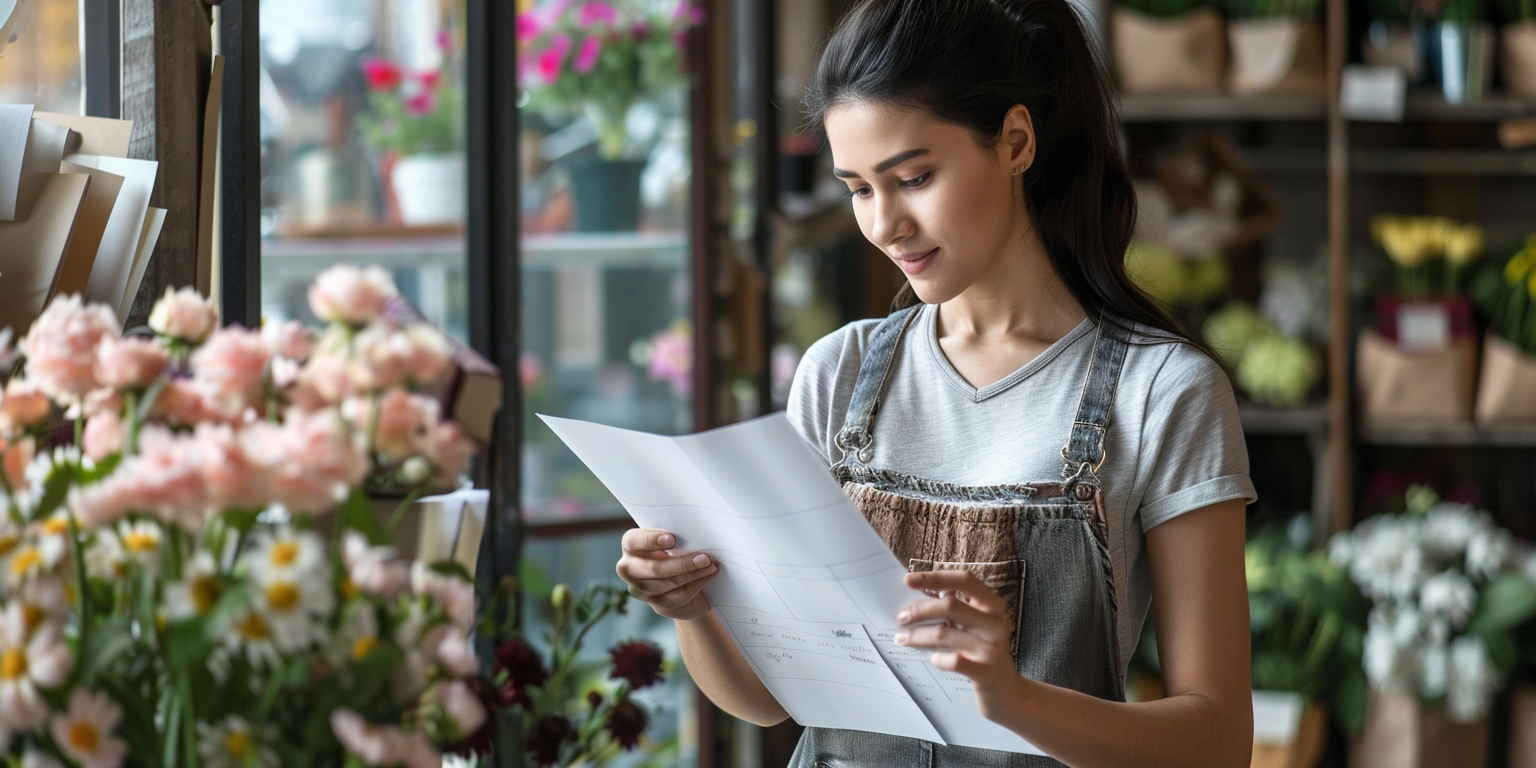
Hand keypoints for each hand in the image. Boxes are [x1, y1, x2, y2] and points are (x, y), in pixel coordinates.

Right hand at [616, 528, 719, 620]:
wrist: (682, 580)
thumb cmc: (676, 551)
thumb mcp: (672, 541)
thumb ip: (674, 537)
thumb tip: (693, 534)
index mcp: (630, 547)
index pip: (633, 541)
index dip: (650, 540)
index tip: (672, 539)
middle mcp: (629, 569)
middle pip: (652, 568)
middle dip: (681, 564)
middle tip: (704, 557)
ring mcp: (641, 590)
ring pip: (667, 584)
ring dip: (692, 574)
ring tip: (710, 565)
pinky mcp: (657, 605)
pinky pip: (677, 596)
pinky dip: (696, 585)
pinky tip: (707, 576)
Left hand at [894, 569, 1022, 721]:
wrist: (1007, 692)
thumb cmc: (982, 652)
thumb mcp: (975, 626)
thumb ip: (954, 611)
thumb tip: (913, 601)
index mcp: (992, 605)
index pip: (964, 580)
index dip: (935, 577)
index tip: (908, 580)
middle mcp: (995, 623)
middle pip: (950, 605)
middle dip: (919, 609)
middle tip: (901, 617)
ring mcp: (992, 648)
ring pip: (945, 634)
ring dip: (917, 635)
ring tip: (902, 638)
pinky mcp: (987, 672)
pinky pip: (953, 661)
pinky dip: (938, 659)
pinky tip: (934, 659)